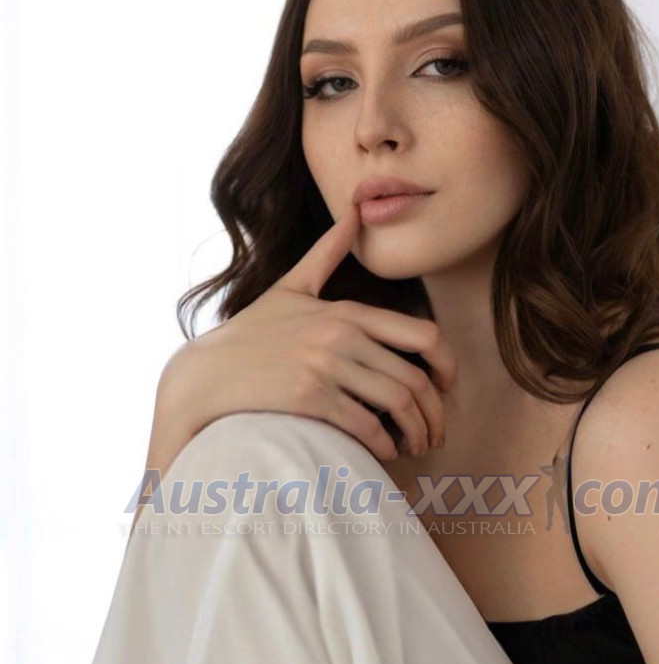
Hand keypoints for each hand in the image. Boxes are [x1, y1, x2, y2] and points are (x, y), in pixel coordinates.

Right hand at [162, 201, 456, 465]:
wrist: (205, 374)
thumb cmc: (250, 333)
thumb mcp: (290, 287)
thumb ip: (327, 252)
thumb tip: (355, 211)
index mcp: (346, 312)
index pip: (423, 336)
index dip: (447, 366)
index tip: (448, 388)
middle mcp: (342, 336)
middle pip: (416, 378)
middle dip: (434, 413)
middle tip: (435, 434)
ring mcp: (326, 366)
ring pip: (397, 404)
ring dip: (416, 432)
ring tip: (416, 447)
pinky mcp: (310, 399)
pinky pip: (366, 426)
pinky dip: (385, 444)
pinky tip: (386, 453)